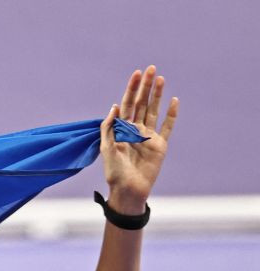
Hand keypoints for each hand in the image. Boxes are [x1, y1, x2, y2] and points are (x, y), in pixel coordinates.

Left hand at [101, 66, 178, 213]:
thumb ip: (109, 127)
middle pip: (142, 103)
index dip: (132, 89)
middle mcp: (135, 130)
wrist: (128, 190)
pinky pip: (167, 127)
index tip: (137, 74)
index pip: (127, 104)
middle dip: (146, 87)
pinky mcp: (160, 145)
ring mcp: (148, 136)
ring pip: (154, 111)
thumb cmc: (114, 171)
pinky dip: (172, 115)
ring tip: (161, 79)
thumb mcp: (107, 148)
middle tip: (152, 69)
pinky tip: (174, 101)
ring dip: (158, 95)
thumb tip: (114, 106)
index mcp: (121, 129)